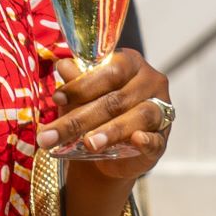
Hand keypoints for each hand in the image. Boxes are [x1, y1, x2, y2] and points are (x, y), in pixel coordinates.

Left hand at [50, 43, 174, 179]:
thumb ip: (75, 83)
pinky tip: (135, 141)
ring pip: (139, 116)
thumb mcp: (79, 98)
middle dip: (82, 118)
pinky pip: (157, 138)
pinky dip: (147, 140)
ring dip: (112, 131)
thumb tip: (64, 67)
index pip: (110, 71)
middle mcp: (150, 82)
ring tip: (88, 144)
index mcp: (130, 63)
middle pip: (117, 98)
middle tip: (52, 136)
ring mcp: (161, 110)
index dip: (82, 85)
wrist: (108, 152)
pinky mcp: (163, 139)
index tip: (57, 98)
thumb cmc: (94, 113)